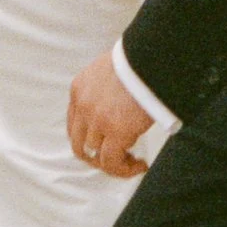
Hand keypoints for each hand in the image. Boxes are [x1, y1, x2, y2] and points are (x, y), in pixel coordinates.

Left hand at [68, 51, 151, 178]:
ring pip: (96, 156)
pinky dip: (125, 170)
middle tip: (117, 159)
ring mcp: (97, 120)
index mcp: (79, 88)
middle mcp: (83, 105)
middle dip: (96, 157)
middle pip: (79, 144)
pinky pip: (113, 163)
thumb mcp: (111, 70)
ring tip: (134, 162)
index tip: (106, 145)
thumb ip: (106, 89)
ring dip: (114, 164)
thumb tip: (118, 107)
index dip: (88, 139)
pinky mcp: (116, 131)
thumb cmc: (140, 61)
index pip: (74, 124)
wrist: (152, 57)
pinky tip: (140, 165)